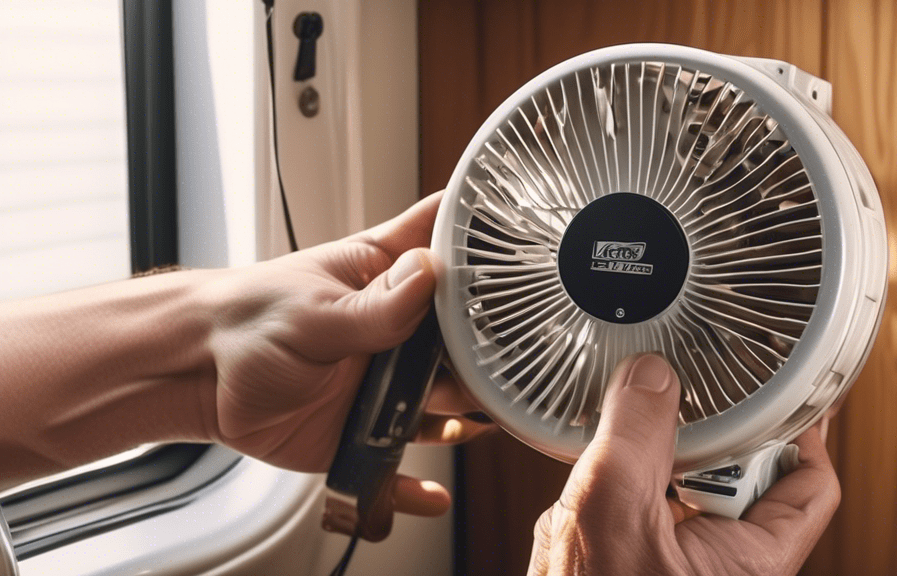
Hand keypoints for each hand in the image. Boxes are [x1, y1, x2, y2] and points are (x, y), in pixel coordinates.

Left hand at [201, 192, 491, 520]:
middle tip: (519, 362)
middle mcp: (398, 329)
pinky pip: (400, 463)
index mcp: (386, 277)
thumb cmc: (246, 320)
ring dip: (470, 414)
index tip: (533, 241)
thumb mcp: (313, 310)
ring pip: (446, 400)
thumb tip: (430, 272)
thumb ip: (374, 304)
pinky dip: (417, 486)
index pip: (448, 240)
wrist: (196, 377)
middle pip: (466, 335)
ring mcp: (386, 381)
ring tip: (493, 421)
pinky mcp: (364, 429)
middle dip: (493, 348)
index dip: (490, 237)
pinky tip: (434, 496)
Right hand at [529, 354, 839, 575]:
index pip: (810, 487)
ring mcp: (672, 558)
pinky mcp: (632, 556)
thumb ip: (634, 437)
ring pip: (678, 482)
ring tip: (620, 462)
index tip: (783, 392)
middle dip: (697, 442)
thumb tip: (650, 378)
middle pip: (738, 472)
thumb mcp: (611, 513)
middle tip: (674, 419)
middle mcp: (718, 561)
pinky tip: (586, 495)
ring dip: (644, 463)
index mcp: (748, 562)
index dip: (801, 433)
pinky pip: (636, 501)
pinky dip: (611, 485)